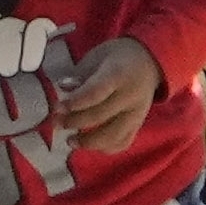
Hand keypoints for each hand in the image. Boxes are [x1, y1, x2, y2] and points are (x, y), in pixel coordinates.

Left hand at [54, 33, 162, 152]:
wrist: (149, 62)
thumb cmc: (117, 57)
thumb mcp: (97, 56)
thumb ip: (81, 74)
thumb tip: (63, 88)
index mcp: (119, 75)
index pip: (95, 93)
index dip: (75, 102)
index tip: (57, 108)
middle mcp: (130, 96)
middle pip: (101, 115)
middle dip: (74, 121)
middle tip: (56, 123)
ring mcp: (137, 113)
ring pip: (113, 135)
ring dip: (89, 142)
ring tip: (70, 141)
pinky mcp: (139, 125)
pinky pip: (124, 142)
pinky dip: (106, 148)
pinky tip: (90, 145)